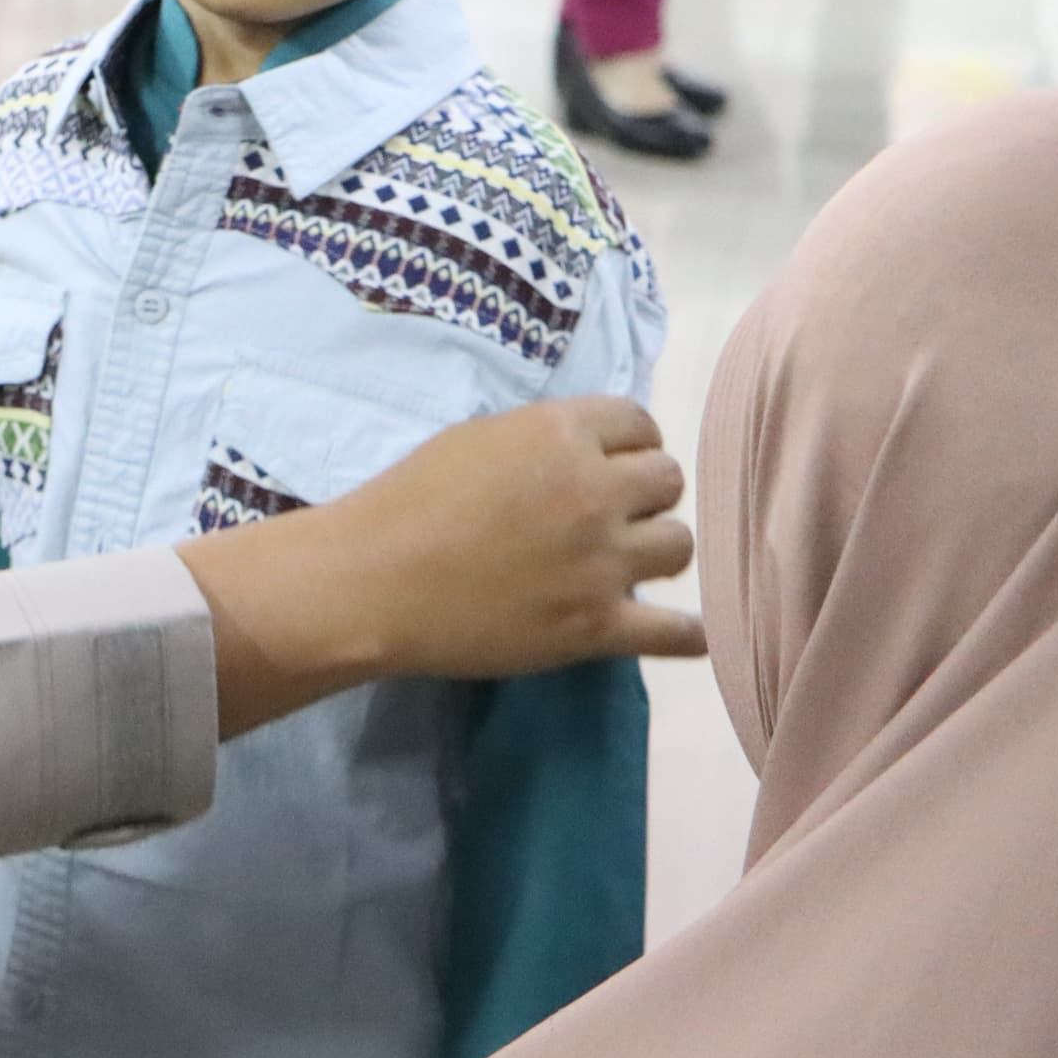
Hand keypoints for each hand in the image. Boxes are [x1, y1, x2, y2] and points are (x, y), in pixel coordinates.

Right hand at [179, 396, 702, 738]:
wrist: (372, 582)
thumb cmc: (407, 502)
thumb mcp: (477, 440)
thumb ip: (543, 441)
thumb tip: (588, 455)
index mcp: (562, 433)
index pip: (641, 423)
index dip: (626, 445)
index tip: (605, 467)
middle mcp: (595, 490)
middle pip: (668, 481)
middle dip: (641, 495)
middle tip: (603, 518)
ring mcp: (602, 561)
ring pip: (679, 546)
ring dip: (653, 552)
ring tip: (618, 565)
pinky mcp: (598, 626)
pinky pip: (678, 632)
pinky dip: (685, 634)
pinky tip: (679, 631)